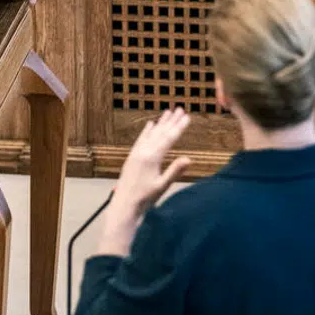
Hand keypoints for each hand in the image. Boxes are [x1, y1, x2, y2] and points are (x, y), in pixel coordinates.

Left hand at [95, 108, 192, 256]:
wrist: (124, 205)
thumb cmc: (145, 198)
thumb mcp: (162, 186)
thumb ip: (175, 171)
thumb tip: (189, 158)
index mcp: (152, 158)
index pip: (169, 139)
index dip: (179, 127)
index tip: (187, 117)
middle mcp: (143, 152)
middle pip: (160, 133)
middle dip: (171, 121)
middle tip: (180, 109)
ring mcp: (136, 153)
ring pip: (150, 134)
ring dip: (160, 123)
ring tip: (167, 112)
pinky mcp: (132, 157)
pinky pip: (140, 140)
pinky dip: (146, 131)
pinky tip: (150, 125)